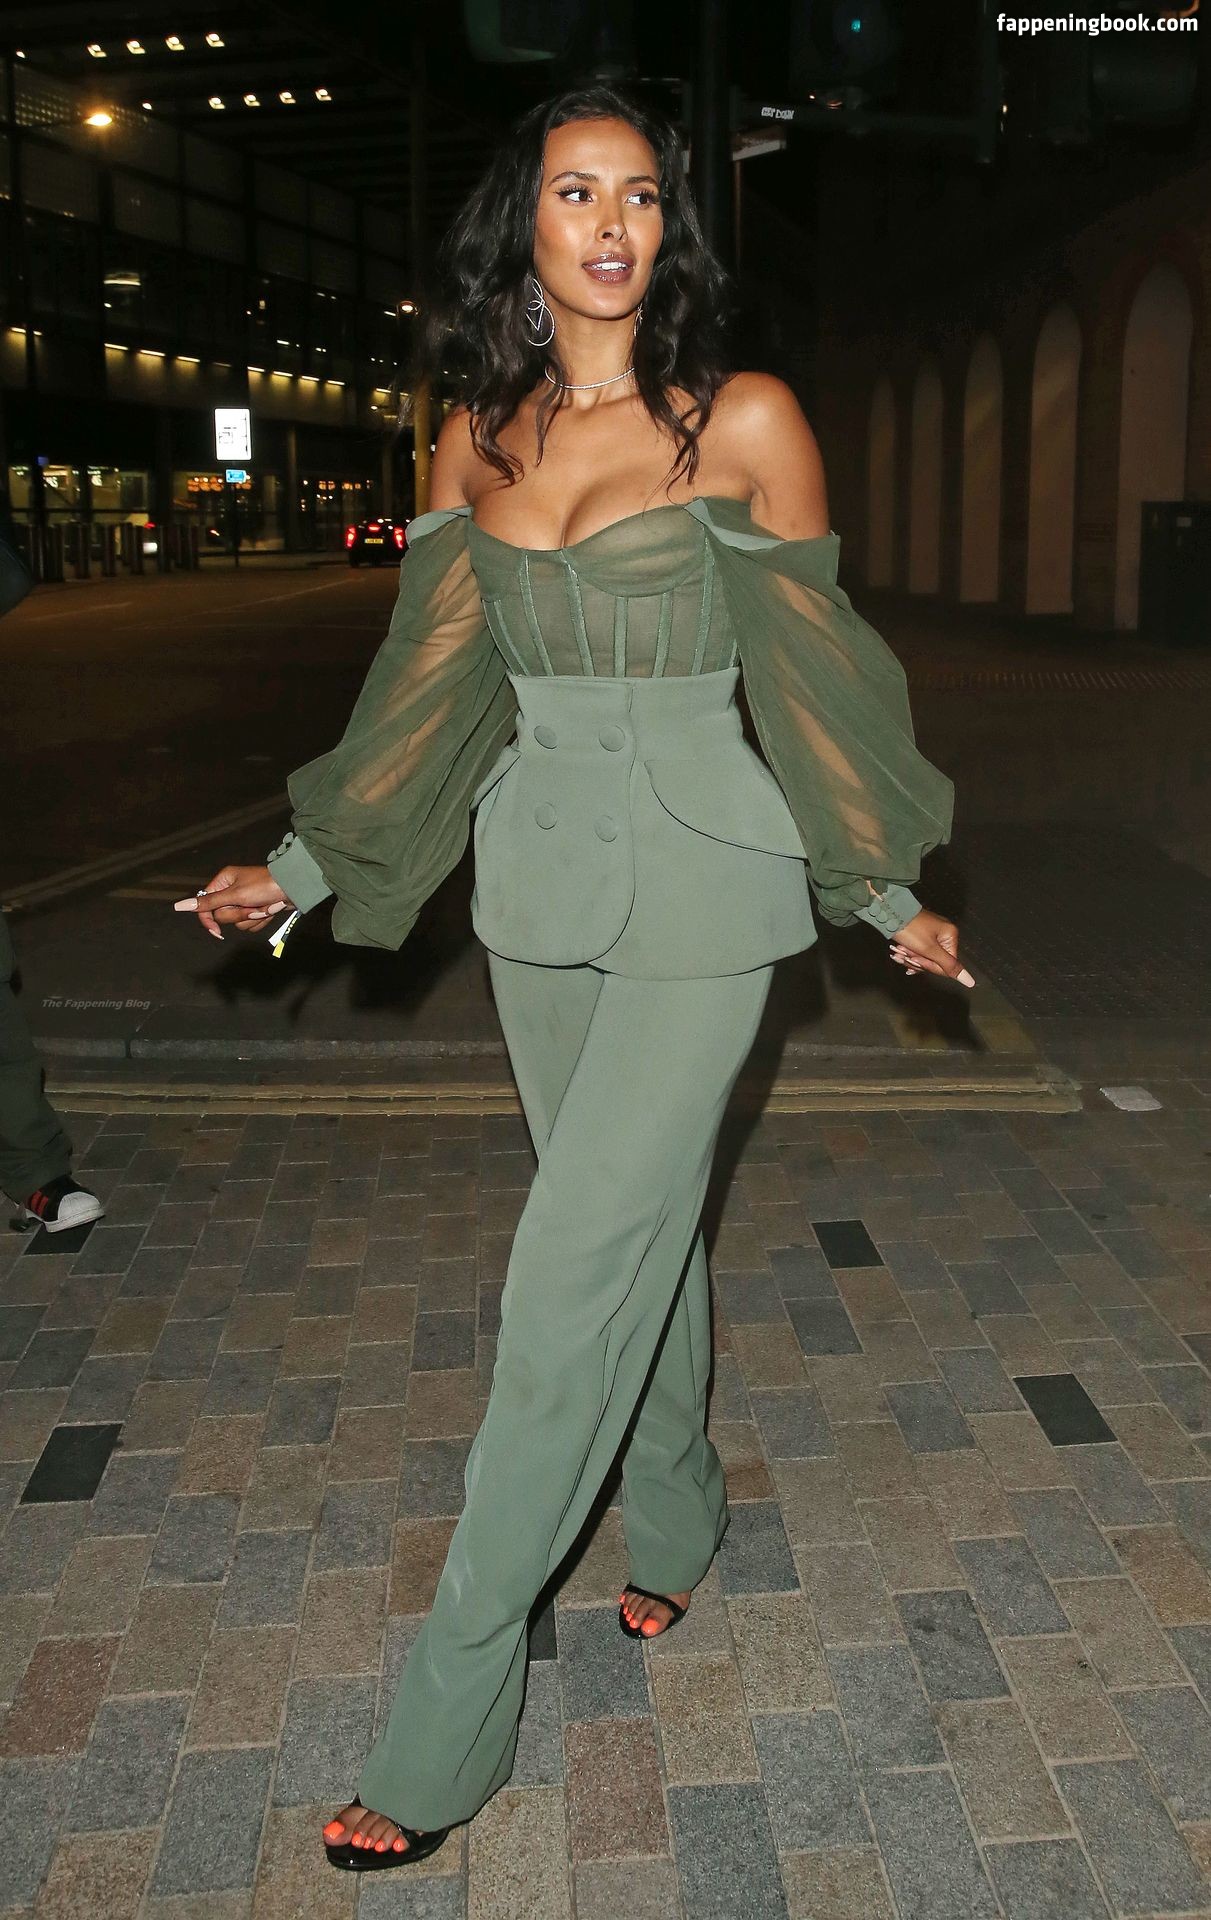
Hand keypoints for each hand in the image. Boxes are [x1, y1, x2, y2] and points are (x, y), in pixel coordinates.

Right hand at [173, 866, 290, 940]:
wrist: (293, 888)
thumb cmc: (264, 886)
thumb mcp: (234, 894)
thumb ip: (208, 902)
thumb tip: (179, 905)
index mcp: (223, 882)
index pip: (205, 906)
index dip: (209, 920)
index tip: (216, 932)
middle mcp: (231, 891)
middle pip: (223, 916)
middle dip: (239, 914)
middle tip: (251, 905)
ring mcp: (244, 902)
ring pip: (237, 922)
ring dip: (251, 917)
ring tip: (263, 906)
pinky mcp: (256, 909)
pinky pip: (251, 924)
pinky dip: (260, 920)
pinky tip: (269, 910)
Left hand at [887, 911, 974, 987]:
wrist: (889, 913)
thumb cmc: (910, 929)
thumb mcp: (929, 950)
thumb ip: (949, 966)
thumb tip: (971, 982)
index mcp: (950, 936)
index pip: (946, 964)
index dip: (929, 965)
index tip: (915, 959)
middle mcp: (943, 934)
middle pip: (934, 961)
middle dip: (916, 961)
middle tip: (903, 955)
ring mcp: (931, 934)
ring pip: (924, 958)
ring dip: (909, 958)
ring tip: (898, 951)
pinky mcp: (920, 935)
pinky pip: (917, 951)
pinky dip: (907, 953)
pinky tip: (898, 951)